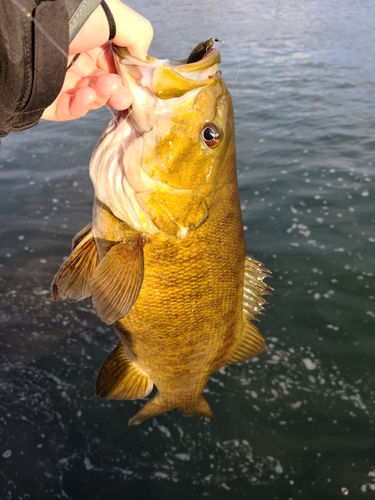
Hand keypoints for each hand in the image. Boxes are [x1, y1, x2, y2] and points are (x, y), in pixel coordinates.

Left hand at [42, 0, 152, 120]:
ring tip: (102, 88)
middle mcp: (77, 59)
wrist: (32, 29)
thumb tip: (141, 61)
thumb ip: (138, 35)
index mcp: (91, 40)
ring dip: (102, 96)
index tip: (135, 83)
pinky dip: (82, 106)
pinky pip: (71, 109)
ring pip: (92, 98)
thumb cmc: (73, 16)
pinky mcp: (49, 98)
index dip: (127, 76)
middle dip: (117, 91)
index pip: (114, 65)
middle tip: (122, 95)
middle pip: (106, 85)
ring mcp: (62, 80)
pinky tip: (87, 95)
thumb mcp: (114, 14)